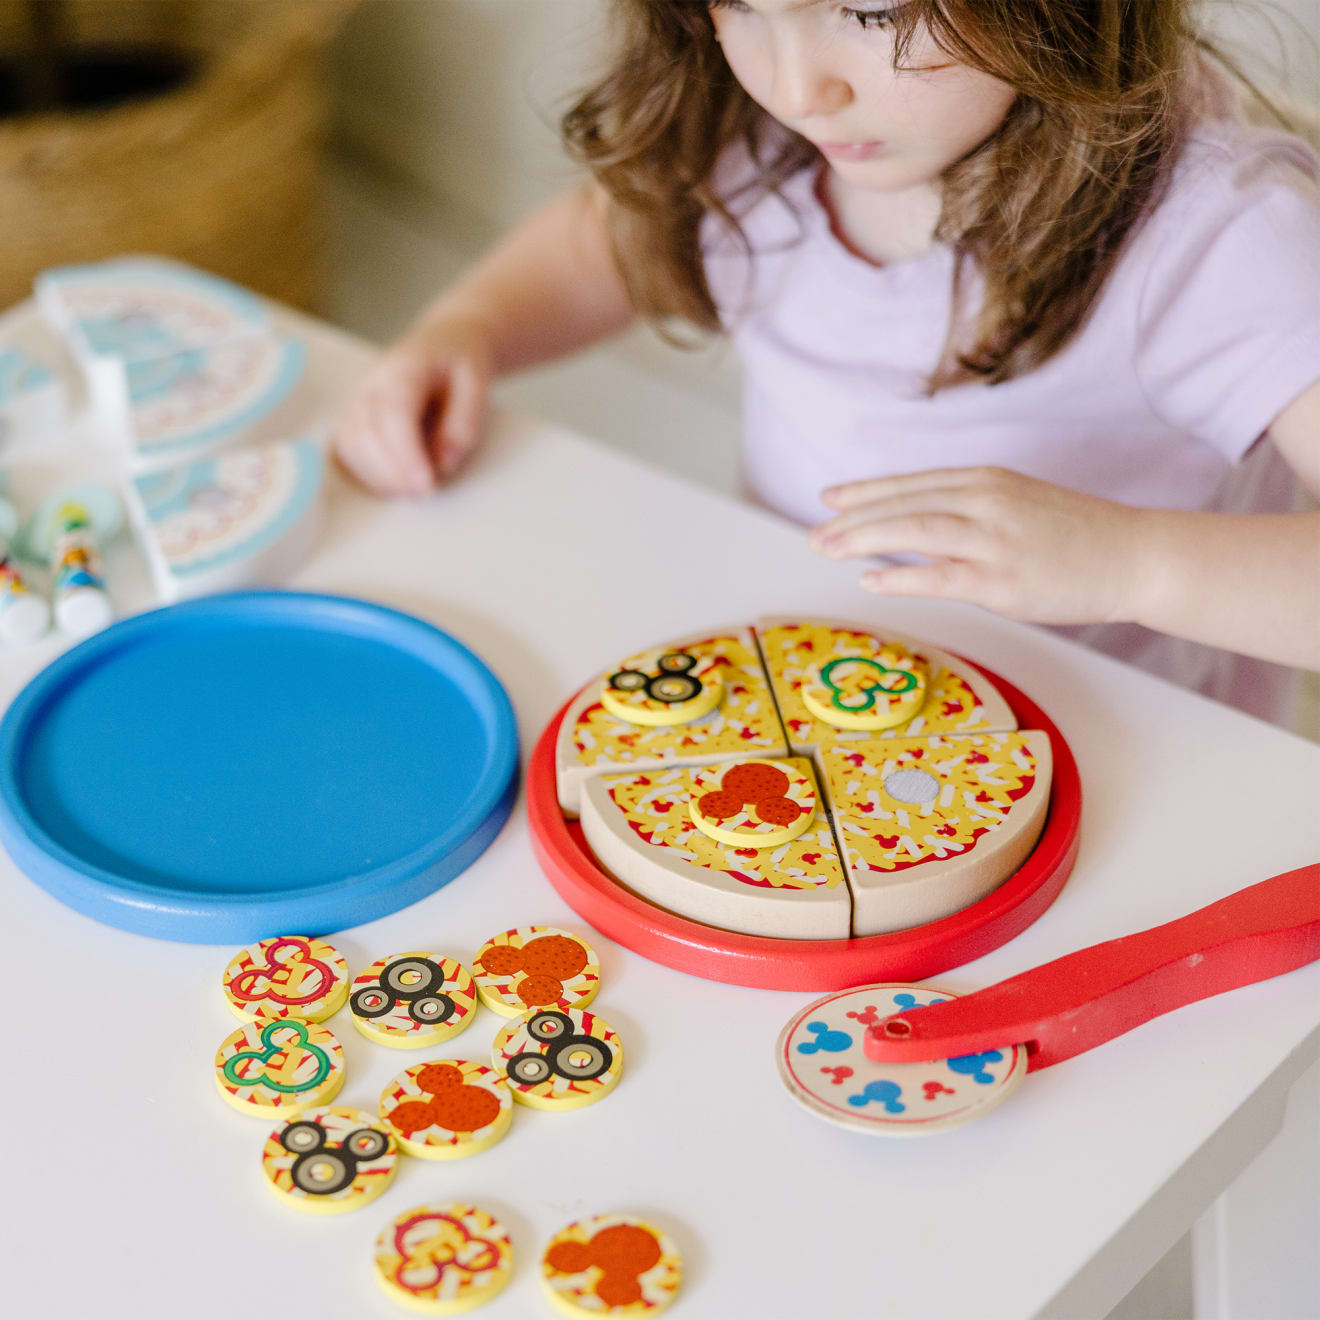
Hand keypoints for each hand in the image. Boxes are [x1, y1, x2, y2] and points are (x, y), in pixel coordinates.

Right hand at [333, 312, 494, 496]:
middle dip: (394, 472)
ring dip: (380, 477)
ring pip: (351, 445)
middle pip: (366, 432)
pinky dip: (367, 474)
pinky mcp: (352, 418)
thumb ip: (465, 422)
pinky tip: (394, 485)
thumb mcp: (478, 384)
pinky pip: (346, 452)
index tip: (427, 484)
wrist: (444, 344)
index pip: (394, 412)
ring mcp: (356, 400)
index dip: (407, 453)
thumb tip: (444, 463)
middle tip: (426, 493)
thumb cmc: (460, 364)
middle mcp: (371, 382)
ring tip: (415, 491)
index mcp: (404, 367)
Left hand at [810, 466, 1148, 625]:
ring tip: (826, 549)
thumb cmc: (1074, 536)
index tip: (828, 498)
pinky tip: (869, 580)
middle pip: (902, 503)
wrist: (1133, 555)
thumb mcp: (1016, 504)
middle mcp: (985, 502)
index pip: (911, 483)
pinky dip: (899, 576)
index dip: (865, 491)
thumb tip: (913, 525)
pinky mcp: (1002, 580)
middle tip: (813, 532)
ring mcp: (993, 540)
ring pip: (912, 530)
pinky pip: (939, 576)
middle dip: (851, 518)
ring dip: (862, 539)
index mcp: (986, 481)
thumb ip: (966, 510)